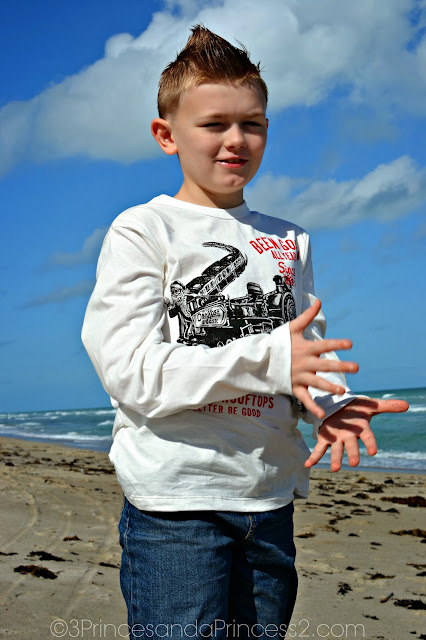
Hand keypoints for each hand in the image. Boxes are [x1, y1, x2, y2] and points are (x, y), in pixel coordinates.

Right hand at [289, 299, 357, 417]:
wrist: (261, 359)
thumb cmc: (278, 343)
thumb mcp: (292, 328)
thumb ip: (307, 317)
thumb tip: (319, 301)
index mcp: (306, 348)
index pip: (324, 345)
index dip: (337, 344)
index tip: (350, 344)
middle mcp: (304, 363)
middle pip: (325, 365)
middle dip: (341, 366)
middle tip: (356, 367)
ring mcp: (299, 376)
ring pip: (317, 383)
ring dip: (329, 387)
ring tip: (342, 391)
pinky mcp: (294, 387)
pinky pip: (304, 399)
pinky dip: (312, 407)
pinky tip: (322, 414)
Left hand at [304, 397, 408, 471]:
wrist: (339, 406)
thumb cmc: (356, 408)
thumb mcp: (370, 405)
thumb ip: (387, 406)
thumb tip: (407, 405)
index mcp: (360, 429)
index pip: (367, 437)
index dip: (370, 444)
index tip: (373, 451)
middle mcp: (349, 437)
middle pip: (351, 446)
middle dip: (352, 454)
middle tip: (353, 463)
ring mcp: (336, 439)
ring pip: (336, 450)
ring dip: (335, 459)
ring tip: (335, 469)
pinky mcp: (324, 438)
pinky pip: (319, 449)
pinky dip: (314, 457)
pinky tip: (308, 464)